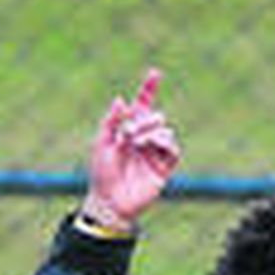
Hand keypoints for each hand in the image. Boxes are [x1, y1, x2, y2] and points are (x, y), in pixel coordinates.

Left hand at [80, 68, 180, 232]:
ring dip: (151, 133)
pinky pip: (173, 149)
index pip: (142, 105)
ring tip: (136, 144)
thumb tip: (121, 99)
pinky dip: (164, 144)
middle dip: (142, 121)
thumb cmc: (102, 174)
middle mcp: (144, 139)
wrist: (110, 202)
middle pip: (154, 117)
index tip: (155, 73)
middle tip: (127, 134)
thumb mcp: (101, 143)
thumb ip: (111, 121)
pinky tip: (151, 146)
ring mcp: (155, 153)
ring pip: (164, 131)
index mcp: (129, 130)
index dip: (149, 89)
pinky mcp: (164, 168)